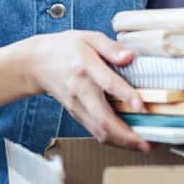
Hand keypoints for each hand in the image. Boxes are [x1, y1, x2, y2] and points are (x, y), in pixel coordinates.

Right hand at [24, 30, 150, 152]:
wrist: (36, 63)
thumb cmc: (66, 48)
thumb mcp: (88, 37)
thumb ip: (111, 47)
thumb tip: (130, 56)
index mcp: (86, 66)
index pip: (107, 82)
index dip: (125, 95)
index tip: (141, 106)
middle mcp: (81, 90)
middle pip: (103, 118)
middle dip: (126, 134)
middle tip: (147, 143)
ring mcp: (77, 105)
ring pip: (99, 130)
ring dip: (122, 142)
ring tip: (143, 146)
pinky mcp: (76, 114)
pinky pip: (95, 131)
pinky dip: (113, 140)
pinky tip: (128, 141)